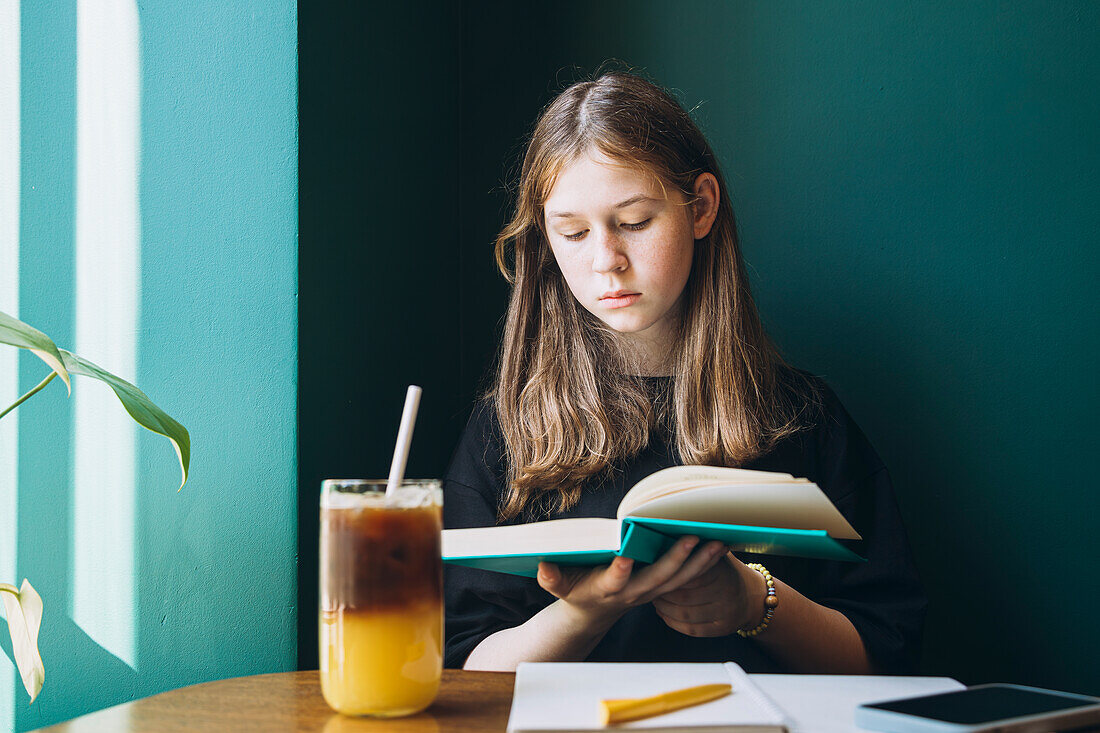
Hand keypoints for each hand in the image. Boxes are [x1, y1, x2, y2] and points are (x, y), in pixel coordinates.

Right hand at [536, 538, 727, 626]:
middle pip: (657, 579)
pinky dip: (703, 563)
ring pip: (678, 579)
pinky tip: (720, 545)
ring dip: (699, 563)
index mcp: (606, 589)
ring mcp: (650, 591)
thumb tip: (542, 565)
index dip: (619, 570)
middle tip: (691, 538)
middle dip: (675, 560)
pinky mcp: (662, 587)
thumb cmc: (576, 591)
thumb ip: (551, 577)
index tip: (624, 555)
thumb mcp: (558, 586)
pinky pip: (686, 577)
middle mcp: (633, 592)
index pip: (613, 581)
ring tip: (719, 542)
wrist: (594, 613)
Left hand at [652, 551, 765, 636]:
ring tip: (655, 599)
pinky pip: (692, 629)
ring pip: (685, 614)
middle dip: (663, 593)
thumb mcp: (717, 556)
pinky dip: (673, 622)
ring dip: (665, 608)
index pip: (689, 573)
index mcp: (722, 571)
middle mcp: (726, 592)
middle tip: (649, 587)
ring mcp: (725, 612)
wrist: (753, 597)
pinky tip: (664, 613)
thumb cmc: (725, 571)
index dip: (670, 574)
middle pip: (684, 596)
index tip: (655, 569)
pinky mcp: (722, 628)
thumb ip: (698, 549)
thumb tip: (670, 532)